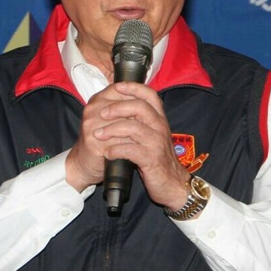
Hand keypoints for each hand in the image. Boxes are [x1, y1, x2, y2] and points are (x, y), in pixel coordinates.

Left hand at [65, 82, 190, 209]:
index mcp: (159, 118)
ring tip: (98, 135)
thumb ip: (138, 121)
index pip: (150, 95)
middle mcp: (160, 127)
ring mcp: (157, 143)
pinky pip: (131, 150)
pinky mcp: (152, 159)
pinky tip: (107, 153)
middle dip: (117, 108)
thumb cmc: (156, 157)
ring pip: (134, 128)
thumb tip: (116, 106)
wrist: (172, 183)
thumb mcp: (150, 135)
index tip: (117, 87)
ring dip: (112, 130)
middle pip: (140, 107)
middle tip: (101, 113)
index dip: (133, 87)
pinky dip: (116, 150)